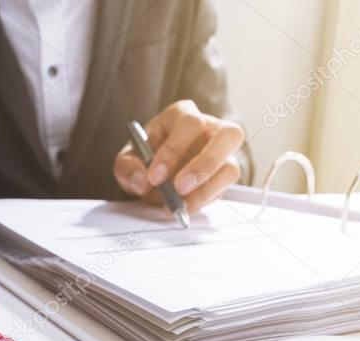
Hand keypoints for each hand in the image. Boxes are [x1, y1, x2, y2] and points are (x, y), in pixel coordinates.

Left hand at [114, 100, 244, 213]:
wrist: (155, 175)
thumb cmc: (146, 159)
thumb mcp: (129, 160)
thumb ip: (128, 167)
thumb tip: (141, 180)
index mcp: (182, 115)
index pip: (188, 123)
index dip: (173, 150)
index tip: (155, 176)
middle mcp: (210, 128)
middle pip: (227, 135)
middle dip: (202, 165)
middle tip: (179, 188)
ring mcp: (223, 152)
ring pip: (231, 165)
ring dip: (207, 188)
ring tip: (182, 203)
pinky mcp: (226, 174)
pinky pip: (225, 188)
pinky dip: (206, 199)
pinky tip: (187, 205)